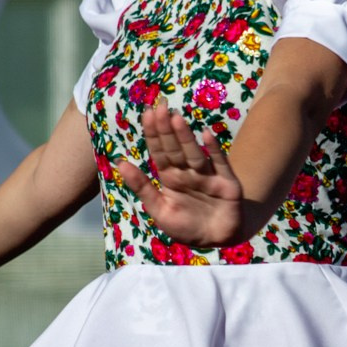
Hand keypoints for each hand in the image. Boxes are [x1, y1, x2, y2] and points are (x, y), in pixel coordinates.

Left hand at [115, 100, 248, 249]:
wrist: (217, 240)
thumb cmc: (186, 226)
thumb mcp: (159, 210)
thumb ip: (142, 187)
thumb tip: (120, 163)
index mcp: (170, 177)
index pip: (159, 152)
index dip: (153, 134)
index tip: (146, 114)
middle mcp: (187, 172)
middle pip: (174, 148)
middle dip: (166, 128)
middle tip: (159, 106)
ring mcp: (207, 175)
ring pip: (193, 153)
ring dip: (185, 136)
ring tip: (175, 118)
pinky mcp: (226, 182)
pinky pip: (220, 163)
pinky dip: (214, 149)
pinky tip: (207, 134)